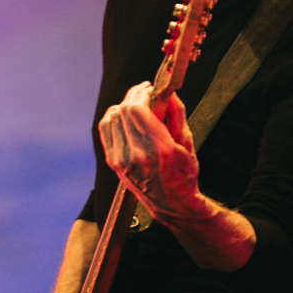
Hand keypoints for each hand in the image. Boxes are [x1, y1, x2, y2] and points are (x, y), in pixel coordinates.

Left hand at [97, 81, 204, 226]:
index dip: (142, 93)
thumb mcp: (187, 143)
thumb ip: (177, 114)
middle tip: (145, 92)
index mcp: (159, 149)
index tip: (150, 88)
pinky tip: (123, 115)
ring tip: (136, 103)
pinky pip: (105, 129)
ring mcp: (121, 160)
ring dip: (124, 105)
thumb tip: (168, 92)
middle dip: (134, 95)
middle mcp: (137, 155)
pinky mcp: (113, 162)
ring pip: (112, 117)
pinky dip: (113, 117)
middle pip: (124, 110)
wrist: (171, 204)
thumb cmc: (183, 175)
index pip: (137, 109)